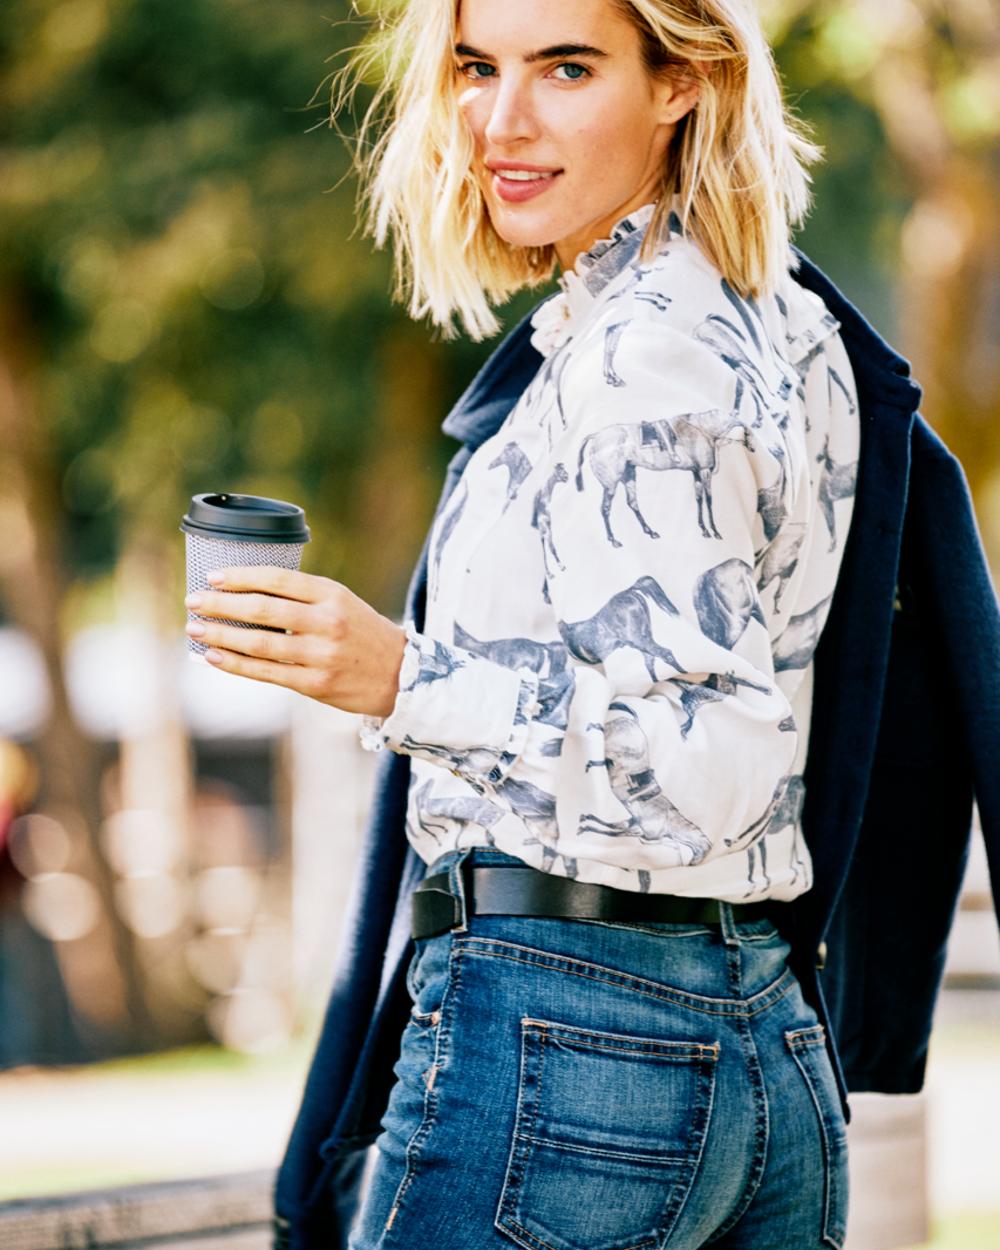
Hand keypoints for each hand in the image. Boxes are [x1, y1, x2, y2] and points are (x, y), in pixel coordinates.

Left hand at [184, 566, 406, 717]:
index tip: (213, 577)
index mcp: (333, 594)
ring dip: (221, 635)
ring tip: (195, 630)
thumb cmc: (363, 635)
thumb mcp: (342, 603)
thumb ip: (303, 598)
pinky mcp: (315, 684)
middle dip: (221, 604)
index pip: (278, 579)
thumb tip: (245, 595)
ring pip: (260, 643)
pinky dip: (236, 664)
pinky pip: (267, 673)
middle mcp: (327, 622)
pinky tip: (214, 657)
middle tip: (193, 602)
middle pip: (263, 609)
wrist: (401, 675)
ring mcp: (321, 655)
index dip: (241, 577)